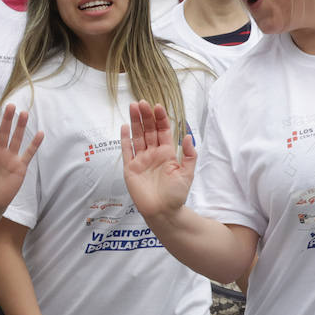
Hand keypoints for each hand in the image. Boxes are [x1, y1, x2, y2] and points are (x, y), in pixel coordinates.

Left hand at [0, 105, 42, 212]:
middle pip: (4, 132)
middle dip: (7, 120)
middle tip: (11, 106)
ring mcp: (10, 158)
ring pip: (16, 139)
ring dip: (20, 127)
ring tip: (24, 113)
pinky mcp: (20, 166)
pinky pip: (28, 153)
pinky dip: (34, 144)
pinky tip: (40, 133)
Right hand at [121, 101, 195, 220]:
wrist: (163, 212)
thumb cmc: (176, 195)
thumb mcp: (188, 173)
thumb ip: (189, 155)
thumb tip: (188, 135)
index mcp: (167, 153)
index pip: (162, 130)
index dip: (160, 118)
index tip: (157, 106)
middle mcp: (153, 154)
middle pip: (148, 130)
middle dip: (145, 116)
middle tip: (142, 102)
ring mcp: (141, 160)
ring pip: (137, 136)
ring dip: (135, 122)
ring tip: (132, 107)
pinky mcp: (130, 168)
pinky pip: (127, 150)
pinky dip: (125, 139)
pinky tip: (124, 127)